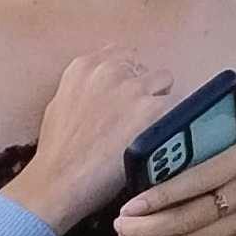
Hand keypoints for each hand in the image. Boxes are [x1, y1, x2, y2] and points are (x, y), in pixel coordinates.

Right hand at [11, 48, 182, 231]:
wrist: (58, 182)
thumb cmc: (57, 152)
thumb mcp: (61, 104)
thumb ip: (86, 86)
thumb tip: (106, 84)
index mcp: (84, 67)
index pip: (121, 54)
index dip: (128, 75)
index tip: (127, 93)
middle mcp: (110, 70)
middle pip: (145, 68)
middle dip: (144, 88)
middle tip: (134, 117)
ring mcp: (134, 88)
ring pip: (164, 81)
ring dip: (159, 101)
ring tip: (146, 128)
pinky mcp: (154, 109)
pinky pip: (178, 105)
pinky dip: (171, 121)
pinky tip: (158, 138)